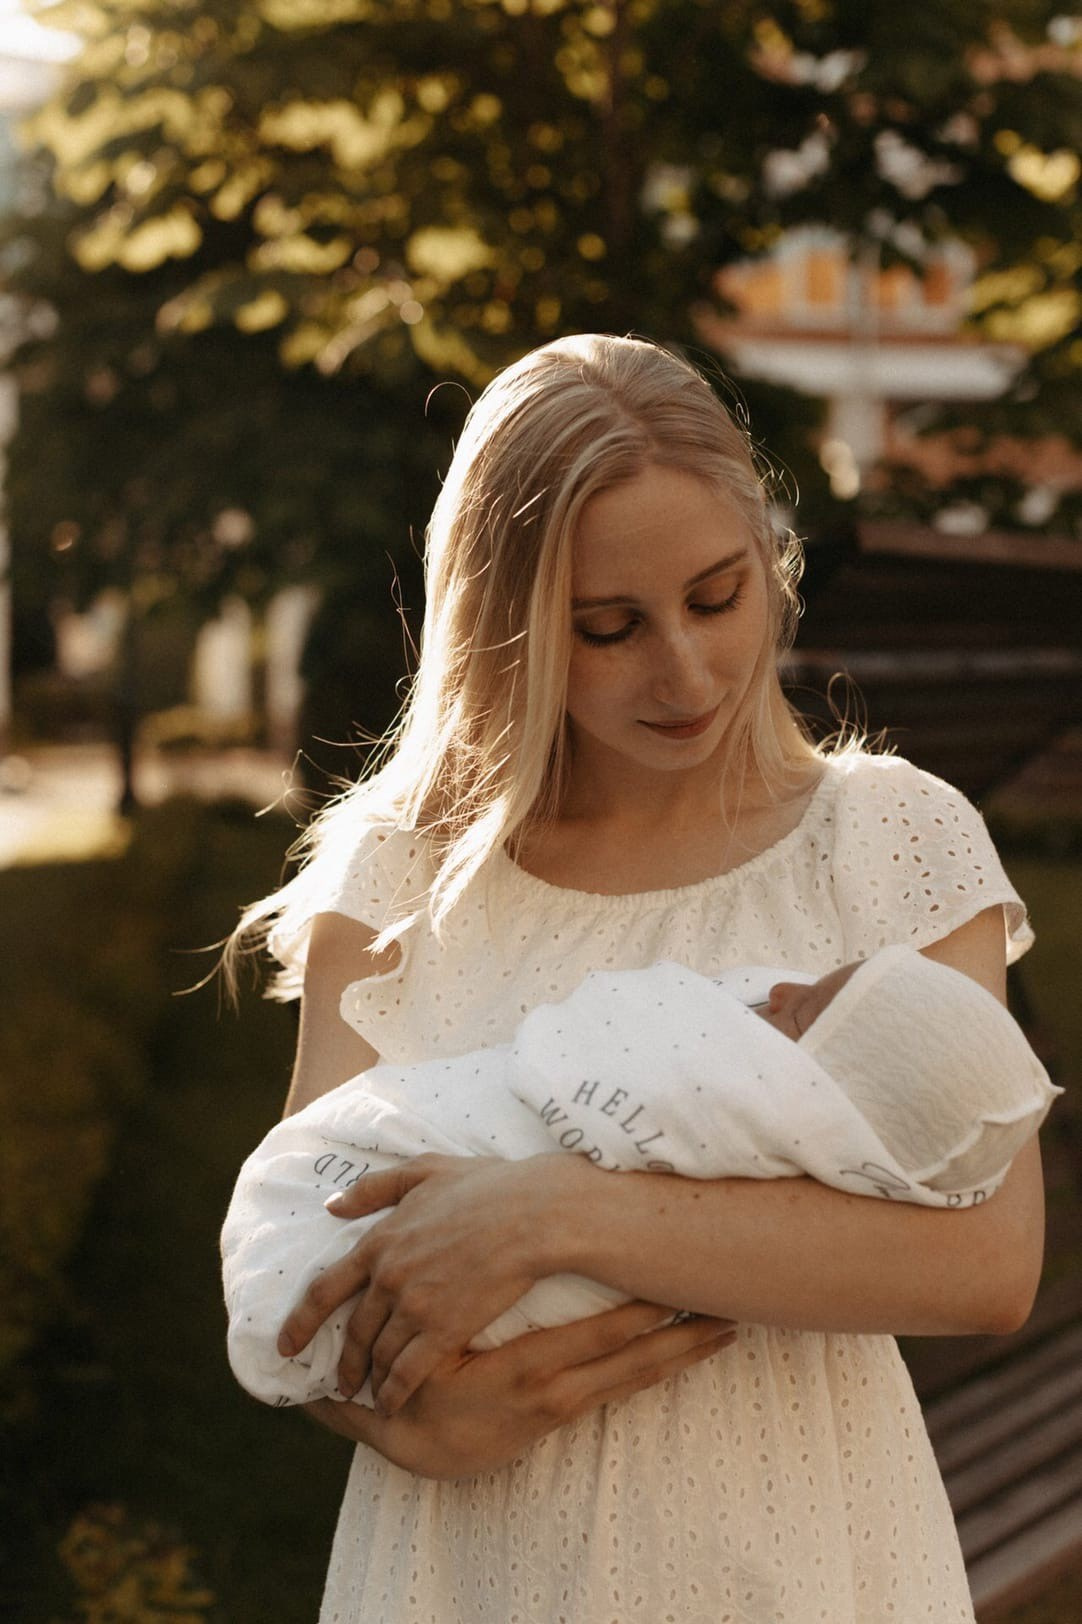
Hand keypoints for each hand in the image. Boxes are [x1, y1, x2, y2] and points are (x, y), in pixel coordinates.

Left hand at [278, 1153, 571, 1414]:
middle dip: (342, 1362)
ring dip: (369, 1377)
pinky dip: (393, 1392)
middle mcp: (388, 1276)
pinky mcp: (443, 1330)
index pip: (325, 1289)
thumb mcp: (425, 1170)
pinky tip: (391, 1404)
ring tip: (369, 1392)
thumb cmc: (487, 1186)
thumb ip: (375, 1188)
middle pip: (353, 1331)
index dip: (301, 1321)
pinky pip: (406, 1372)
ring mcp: (414, 1305)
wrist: (533, 1214)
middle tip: (338, 1382)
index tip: (286, 1345)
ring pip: (378, 1354)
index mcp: (380, 1240)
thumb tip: (332, 1207)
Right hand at [304, 1300, 737, 1478]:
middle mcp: (560, 1388)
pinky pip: (627, 1385)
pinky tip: (690, 1349)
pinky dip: (663, 1364)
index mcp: (530, 1371)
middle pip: (640, 1361)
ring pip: (642, 1376)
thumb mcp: (426, 1358)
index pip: (604, 1336)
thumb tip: (468, 1279)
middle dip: (689, 1335)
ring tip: (729, 1327)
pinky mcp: (570, 1409)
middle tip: (735, 1307)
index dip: (649, 1314)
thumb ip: (449, 1321)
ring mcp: (569, 1401)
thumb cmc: (421, 1396)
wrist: (420, 1452)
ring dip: (687, 1351)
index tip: (685, 1285)